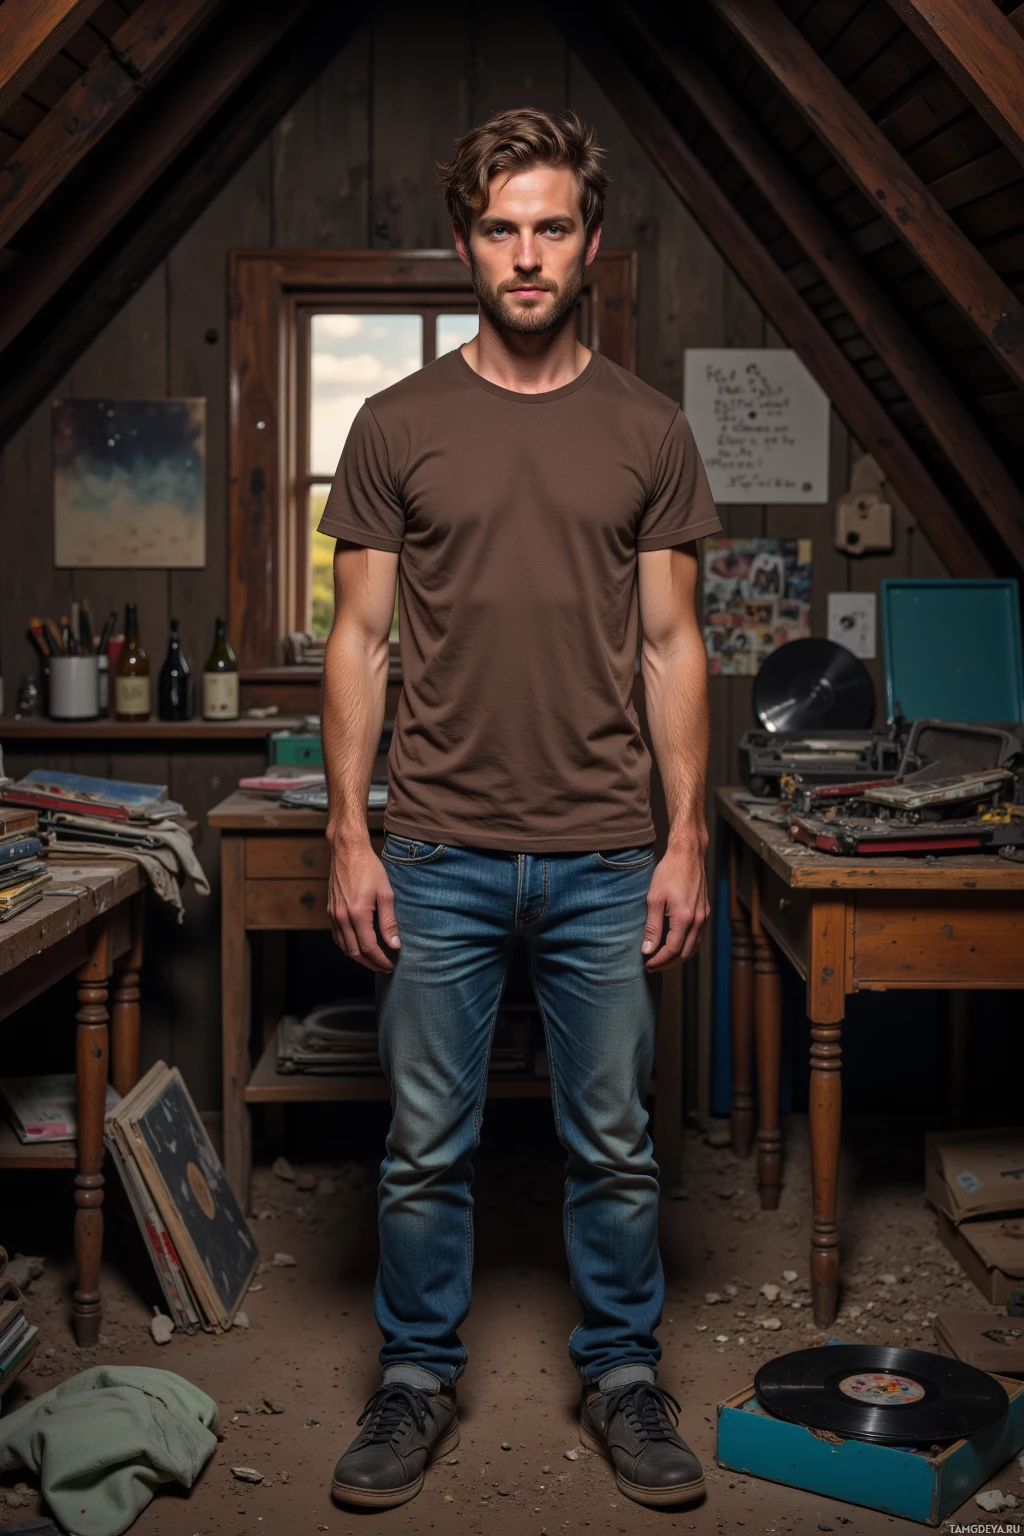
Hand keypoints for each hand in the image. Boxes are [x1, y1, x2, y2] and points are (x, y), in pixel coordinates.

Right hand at [327, 839, 400, 971]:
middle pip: (355, 952)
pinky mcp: (330, 911)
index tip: (391, 965)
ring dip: (358, 957)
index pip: (369, 948)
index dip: (380, 960)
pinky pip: (337, 936)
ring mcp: (333, 915)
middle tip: (384, 967)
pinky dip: (347, 946)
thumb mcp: (386, 894)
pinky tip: (357, 946)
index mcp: (357, 914)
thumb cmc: (369, 869)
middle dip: (370, 963)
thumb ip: (389, 922)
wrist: (348, 851)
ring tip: (373, 960)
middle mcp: (342, 918)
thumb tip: (394, 945)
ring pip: (344, 947)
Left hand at [641, 836, 709, 969]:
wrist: (687, 854)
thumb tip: (647, 949)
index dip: (658, 960)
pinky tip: (676, 945)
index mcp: (684, 918)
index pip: (672, 950)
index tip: (646, 964)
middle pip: (685, 953)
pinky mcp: (705, 911)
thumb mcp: (654, 899)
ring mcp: (704, 916)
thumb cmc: (669, 872)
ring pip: (694, 947)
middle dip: (668, 963)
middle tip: (651, 965)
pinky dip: (687, 946)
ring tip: (662, 959)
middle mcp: (698, 920)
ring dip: (678, 957)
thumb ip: (652, 927)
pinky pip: (698, 937)